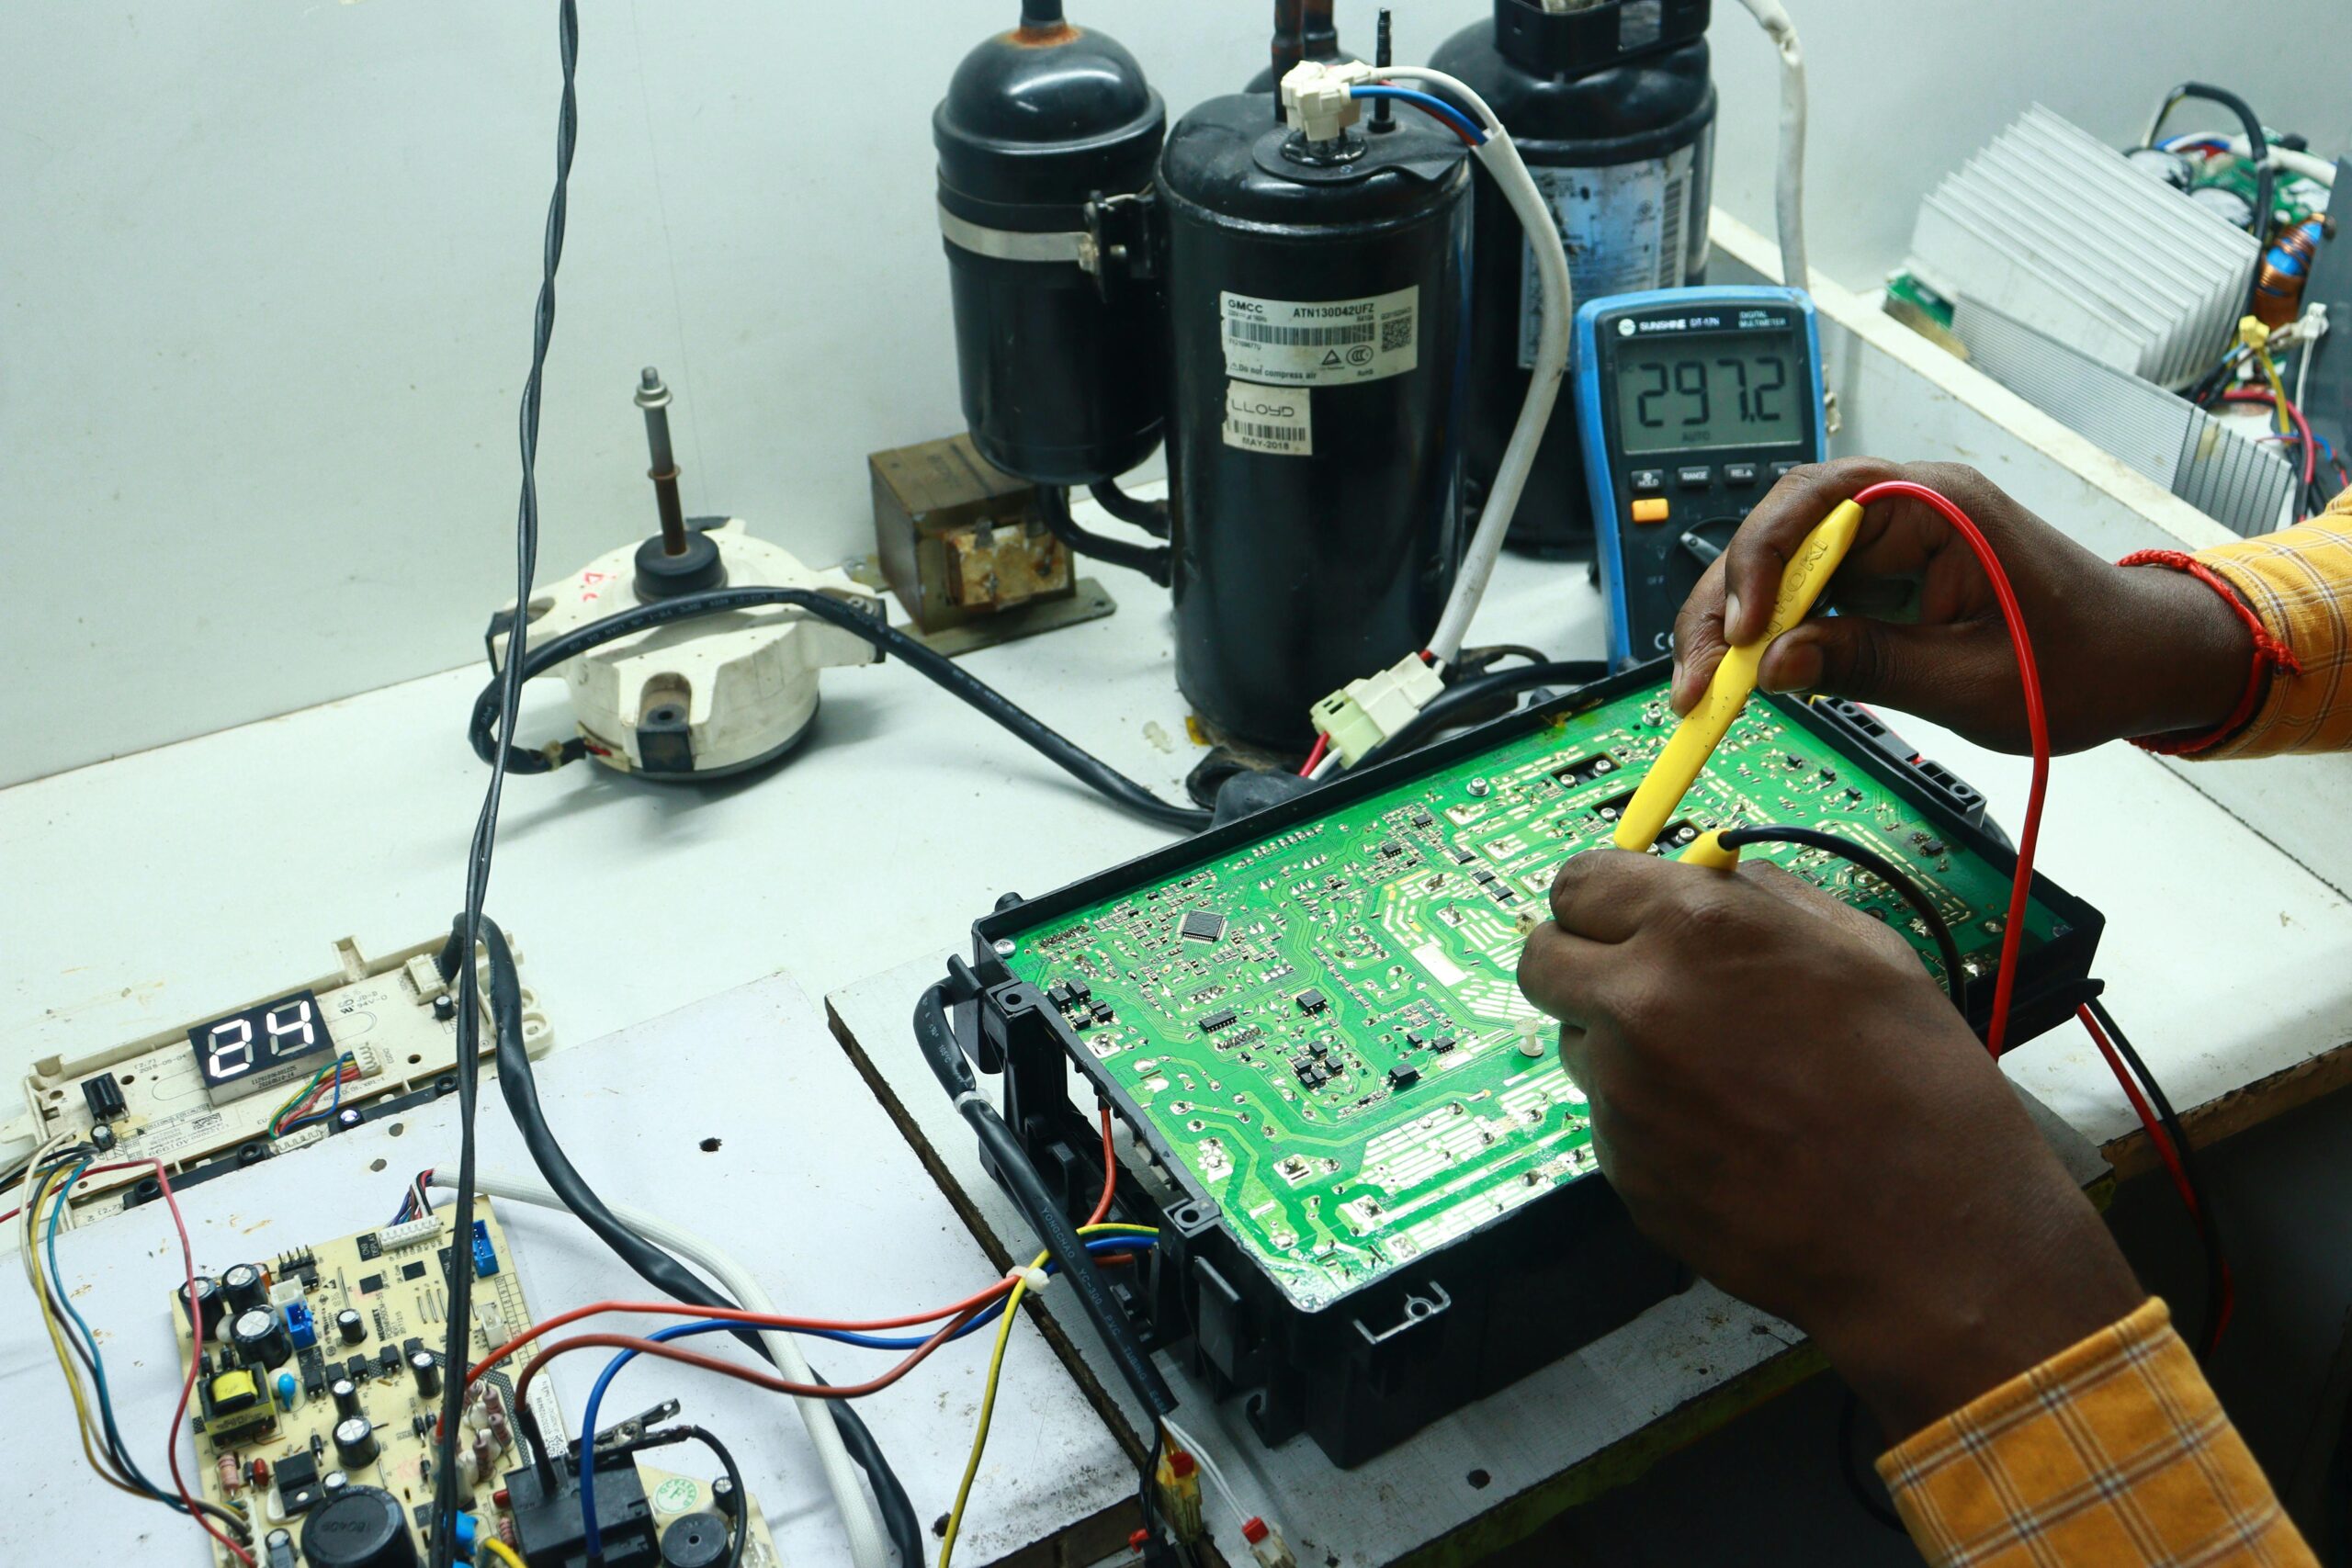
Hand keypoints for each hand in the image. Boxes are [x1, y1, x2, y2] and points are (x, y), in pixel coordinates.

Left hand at [1517, 849, 2144, 1437]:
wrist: (1932, 1238)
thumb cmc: (1921, 1091)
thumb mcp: (1866, 952)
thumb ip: (1769, 901)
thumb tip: (1718, 877)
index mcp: (1695, 931)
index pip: (1577, 883)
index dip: (1603, 897)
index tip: (1627, 912)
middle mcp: (1636, 1005)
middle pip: (1541, 961)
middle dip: (1582, 960)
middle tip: (1641, 978)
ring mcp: (1620, 1095)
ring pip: (1577, 1043)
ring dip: (1617, 1043)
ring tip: (1716, 1070)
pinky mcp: (1621, 1169)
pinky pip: (1609, 1118)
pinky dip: (1648, 1117)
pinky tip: (1727, 1134)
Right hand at [1669, 457, 2252, 752]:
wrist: (2144, 661)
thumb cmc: (2084, 663)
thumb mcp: (1972, 681)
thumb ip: (1869, 666)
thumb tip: (1772, 668)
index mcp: (1937, 506)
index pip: (1817, 502)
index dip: (1759, 563)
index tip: (1738, 635)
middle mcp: (1904, 508)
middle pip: (1778, 531)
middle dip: (1724, 603)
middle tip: (1697, 680)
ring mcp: (1890, 541)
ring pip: (1779, 564)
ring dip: (1735, 623)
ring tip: (1707, 688)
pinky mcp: (1883, 576)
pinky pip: (1805, 592)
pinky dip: (1768, 634)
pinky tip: (1745, 676)